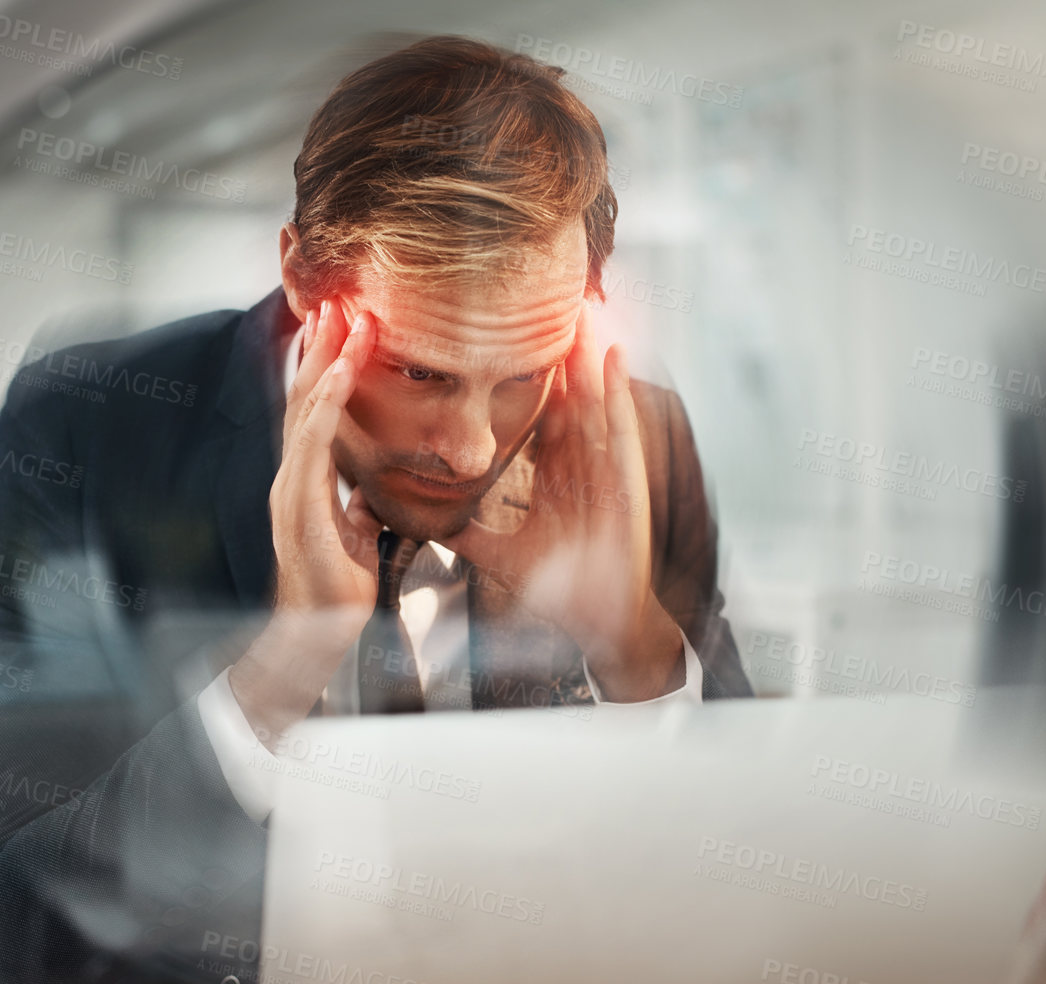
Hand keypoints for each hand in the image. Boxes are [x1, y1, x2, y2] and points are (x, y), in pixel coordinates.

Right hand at [230, 300, 382, 740]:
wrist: (315, 635)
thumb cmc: (334, 592)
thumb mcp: (354, 539)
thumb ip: (356, 510)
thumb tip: (369, 495)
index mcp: (308, 481)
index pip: (316, 411)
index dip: (329, 368)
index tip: (346, 328)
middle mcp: (293, 475)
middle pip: (304, 396)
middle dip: (321, 346)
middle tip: (338, 298)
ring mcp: (291, 486)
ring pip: (305, 407)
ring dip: (325, 359)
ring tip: (342, 317)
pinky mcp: (299, 502)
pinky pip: (312, 440)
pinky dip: (325, 401)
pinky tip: (340, 372)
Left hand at [442, 307, 683, 700]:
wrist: (598, 621)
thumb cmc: (558, 589)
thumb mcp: (498, 553)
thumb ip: (463, 533)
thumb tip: (419, 521)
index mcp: (553, 475)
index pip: (536, 415)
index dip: (521, 379)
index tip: (500, 340)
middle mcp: (581, 463)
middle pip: (567, 394)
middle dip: (557, 351)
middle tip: (540, 301)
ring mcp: (606, 466)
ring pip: (593, 397)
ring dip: (586, 353)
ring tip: (577, 307)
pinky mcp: (626, 477)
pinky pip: (622, 424)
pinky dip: (618, 388)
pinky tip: (612, 353)